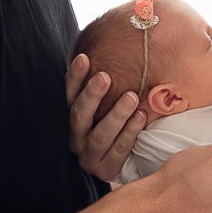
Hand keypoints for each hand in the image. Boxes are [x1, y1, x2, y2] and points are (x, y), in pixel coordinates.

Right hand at [66, 53, 145, 182]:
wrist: (126, 164)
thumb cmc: (118, 124)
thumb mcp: (109, 104)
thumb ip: (107, 83)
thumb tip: (117, 42)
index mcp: (74, 118)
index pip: (69, 95)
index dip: (75, 77)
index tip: (84, 58)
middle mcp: (76, 137)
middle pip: (79, 115)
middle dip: (92, 95)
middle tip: (104, 76)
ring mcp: (89, 156)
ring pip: (100, 135)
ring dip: (115, 115)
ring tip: (131, 96)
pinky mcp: (106, 170)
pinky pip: (119, 150)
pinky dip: (130, 132)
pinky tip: (141, 116)